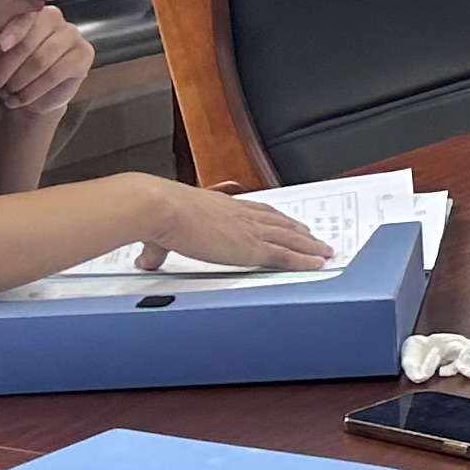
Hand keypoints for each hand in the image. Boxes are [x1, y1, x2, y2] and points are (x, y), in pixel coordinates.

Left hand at [0, 4, 93, 117]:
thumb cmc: (6, 69)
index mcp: (29, 11)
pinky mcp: (84, 55)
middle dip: (5, 69)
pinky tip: (20, 99)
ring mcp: (72, 35)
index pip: (22, 19)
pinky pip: (56, 74)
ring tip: (5, 95)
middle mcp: (54, 18)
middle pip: (29, 43)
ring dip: (18, 82)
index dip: (11, 32)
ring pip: (41, 60)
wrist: (27, 94)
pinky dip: (34, 91)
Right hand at [128, 185, 336, 274]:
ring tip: (324, 251)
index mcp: (222, 207)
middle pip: (279, 223)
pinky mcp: (251, 247)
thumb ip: (156, 249)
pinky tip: (318, 262)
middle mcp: (241, 215)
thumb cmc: (156, 214)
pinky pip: (286, 255)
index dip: (275, 218)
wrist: (159, 208)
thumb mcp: (159, 233)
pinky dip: (305, 260)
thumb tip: (145, 260)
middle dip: (299, 231)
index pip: (257, 211)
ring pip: (290, 238)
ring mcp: (249, 230)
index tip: (286, 221)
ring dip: (310, 245)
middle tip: (315, 237)